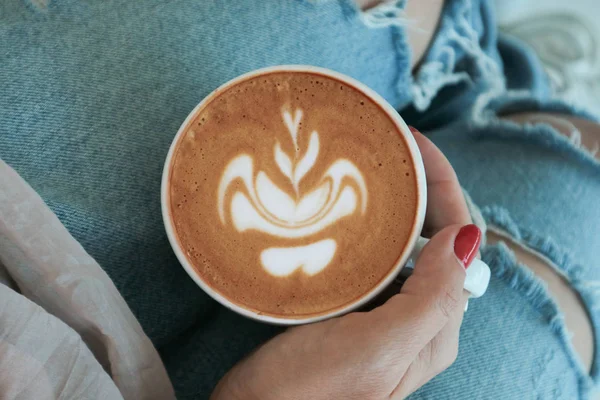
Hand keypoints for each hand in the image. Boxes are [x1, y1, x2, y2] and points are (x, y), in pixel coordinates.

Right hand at [211, 128, 481, 399]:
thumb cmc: (310, 394)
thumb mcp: (376, 348)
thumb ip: (430, 299)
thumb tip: (465, 239)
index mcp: (434, 325)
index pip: (458, 241)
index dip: (444, 186)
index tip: (414, 143)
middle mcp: (416, 320)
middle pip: (434, 238)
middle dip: (422, 188)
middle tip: (392, 145)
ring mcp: (383, 316)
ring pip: (403, 246)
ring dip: (395, 205)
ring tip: (373, 167)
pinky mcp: (351, 313)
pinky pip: (373, 260)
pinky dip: (366, 228)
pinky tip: (345, 213)